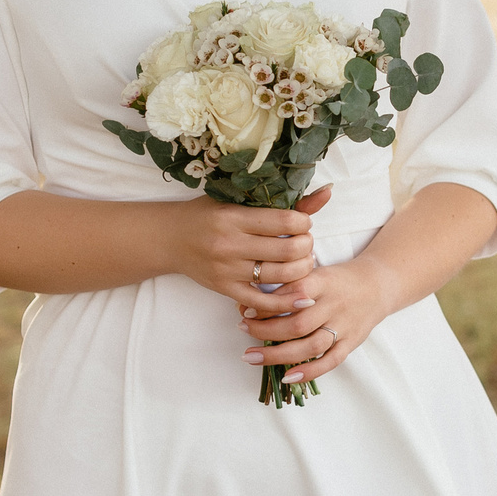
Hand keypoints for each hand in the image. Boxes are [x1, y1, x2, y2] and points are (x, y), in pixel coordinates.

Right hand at [164, 184, 332, 311]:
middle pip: (288, 251)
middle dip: (307, 247)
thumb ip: (283, 202)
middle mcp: (230, 244)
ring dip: (302, 270)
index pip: (286, 222)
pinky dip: (286, 303)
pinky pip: (262, 302)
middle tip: (306, 244)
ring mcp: (227, 270)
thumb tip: (327, 192)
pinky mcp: (225, 289)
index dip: (305, 224)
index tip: (303, 224)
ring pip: (280, 276)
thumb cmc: (207, 214)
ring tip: (303, 262)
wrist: (169, 238)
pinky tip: (302, 298)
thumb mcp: (238, 201)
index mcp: (234, 217)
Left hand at [240, 250, 395, 385]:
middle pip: (298, 323)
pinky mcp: (351, 343)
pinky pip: (330, 361)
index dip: (268, 303)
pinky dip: (309, 371)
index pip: (294, 292)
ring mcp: (344, 326)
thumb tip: (252, 297)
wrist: (379, 285)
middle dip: (265, 330)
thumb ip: (290, 283)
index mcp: (324, 282)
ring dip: (278, 354)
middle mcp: (334, 305)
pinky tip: (286, 377)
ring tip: (251, 357)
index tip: (245, 309)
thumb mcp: (316, 271)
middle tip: (242, 330)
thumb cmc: (338, 279)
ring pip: (311, 346)